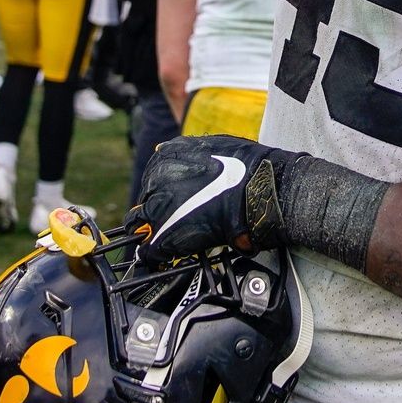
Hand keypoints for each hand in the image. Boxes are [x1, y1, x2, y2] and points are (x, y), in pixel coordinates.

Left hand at [130, 135, 301, 264]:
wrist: (260, 191)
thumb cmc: (245, 167)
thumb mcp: (211, 144)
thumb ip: (184, 150)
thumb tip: (160, 148)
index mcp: (164, 159)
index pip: (152, 181)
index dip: (164, 193)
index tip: (175, 201)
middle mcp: (156, 182)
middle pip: (146, 202)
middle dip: (159, 210)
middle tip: (180, 219)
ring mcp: (159, 210)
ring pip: (141, 226)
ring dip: (155, 232)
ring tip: (170, 240)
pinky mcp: (167, 237)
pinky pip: (151, 252)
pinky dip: (157, 256)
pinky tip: (167, 257)